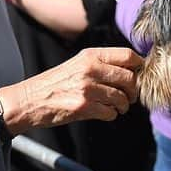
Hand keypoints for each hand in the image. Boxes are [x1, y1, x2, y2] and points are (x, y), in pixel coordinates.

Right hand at [0, 47, 143, 133]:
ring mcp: (87, 88)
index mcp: (91, 55)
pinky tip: (103, 113)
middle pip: (130, 78)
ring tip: (115, 106)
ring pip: (122, 98)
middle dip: (134, 91)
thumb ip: (102, 64)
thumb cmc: (56, 83)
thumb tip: (133, 70)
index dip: (140, 67)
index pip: (128, 56)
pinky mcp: (83, 107)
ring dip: (122, 106)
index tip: (140, 75)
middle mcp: (90, 69)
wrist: (30, 99)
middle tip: (129, 97)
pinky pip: (110, 113)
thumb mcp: (78, 63)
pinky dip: (111, 115)